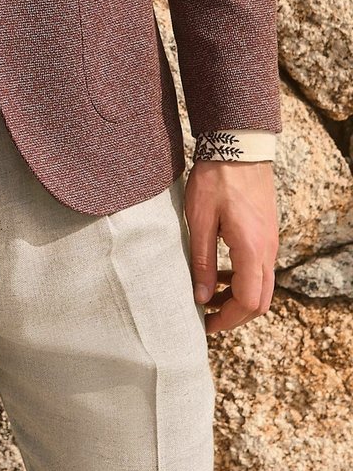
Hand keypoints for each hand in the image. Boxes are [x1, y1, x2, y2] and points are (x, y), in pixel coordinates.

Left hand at [184, 160, 278, 334]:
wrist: (239, 147)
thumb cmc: (216, 180)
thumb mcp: (200, 220)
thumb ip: (202, 261)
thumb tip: (202, 298)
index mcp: (251, 250)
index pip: (247, 302)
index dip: (227, 319)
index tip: (205, 323)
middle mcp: (267, 251)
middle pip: (259, 301)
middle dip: (234, 314)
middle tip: (207, 316)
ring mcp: (270, 243)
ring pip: (262, 286)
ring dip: (238, 297)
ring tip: (208, 294)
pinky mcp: (266, 235)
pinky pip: (260, 269)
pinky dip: (243, 279)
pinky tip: (220, 272)